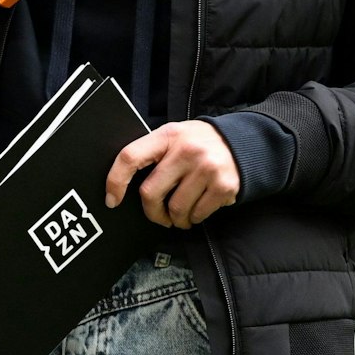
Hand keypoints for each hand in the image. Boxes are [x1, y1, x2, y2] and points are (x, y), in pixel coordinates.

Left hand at [106, 121, 240, 228]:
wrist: (243, 143)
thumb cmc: (198, 143)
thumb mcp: (173, 136)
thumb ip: (153, 153)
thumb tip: (123, 183)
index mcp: (167, 136)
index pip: (130, 157)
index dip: (116, 181)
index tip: (112, 200)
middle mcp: (186, 151)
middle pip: (151, 192)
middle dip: (152, 212)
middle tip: (158, 215)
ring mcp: (206, 169)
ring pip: (176, 209)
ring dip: (175, 219)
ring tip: (179, 215)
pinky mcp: (223, 186)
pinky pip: (198, 214)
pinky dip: (194, 218)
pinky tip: (196, 210)